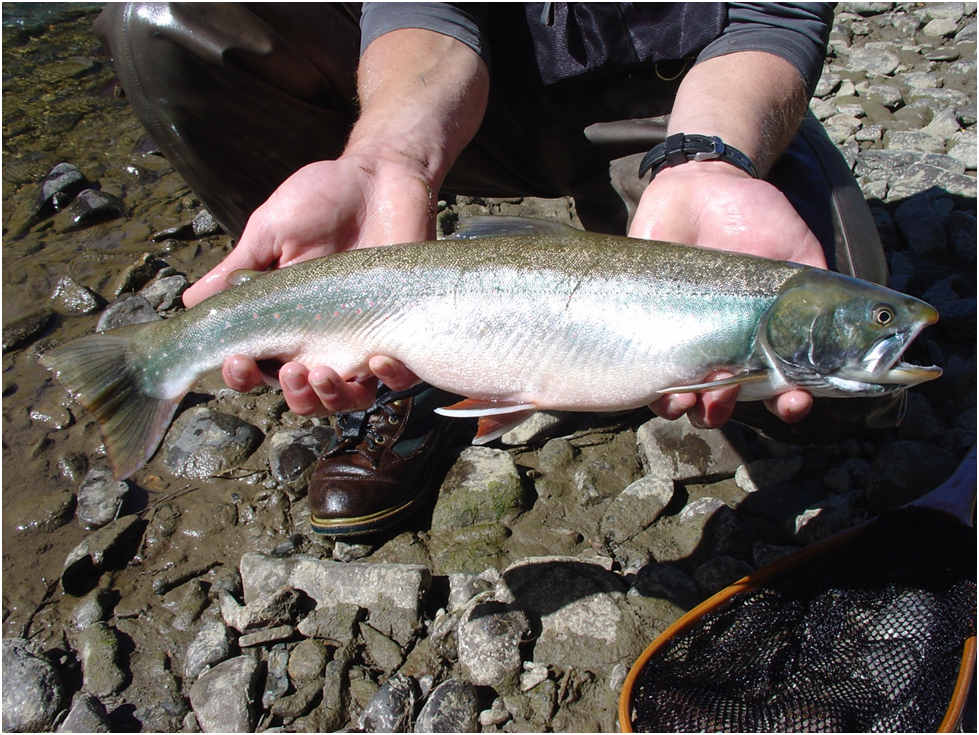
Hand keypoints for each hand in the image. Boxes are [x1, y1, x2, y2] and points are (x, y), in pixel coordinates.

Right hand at [183, 156, 424, 414]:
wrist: (382, 174)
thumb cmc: (322, 200)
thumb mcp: (272, 230)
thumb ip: (240, 268)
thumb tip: (191, 303)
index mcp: (284, 319)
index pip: (259, 365)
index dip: (244, 375)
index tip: (238, 361)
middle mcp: (322, 338)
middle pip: (303, 395)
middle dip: (294, 395)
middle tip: (290, 372)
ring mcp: (364, 338)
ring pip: (349, 397)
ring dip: (333, 398)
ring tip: (324, 374)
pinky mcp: (403, 331)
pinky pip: (400, 375)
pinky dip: (390, 378)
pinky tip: (379, 360)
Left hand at [629, 161, 826, 427]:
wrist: (702, 183)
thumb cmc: (756, 217)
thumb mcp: (798, 249)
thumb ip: (820, 288)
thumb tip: (848, 329)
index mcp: (760, 338)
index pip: (775, 387)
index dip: (788, 403)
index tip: (794, 402)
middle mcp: (720, 348)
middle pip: (724, 402)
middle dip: (727, 409)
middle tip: (731, 390)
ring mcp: (679, 339)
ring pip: (681, 398)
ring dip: (689, 409)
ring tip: (693, 396)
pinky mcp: (640, 324)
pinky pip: (641, 370)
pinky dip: (648, 387)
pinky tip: (659, 386)